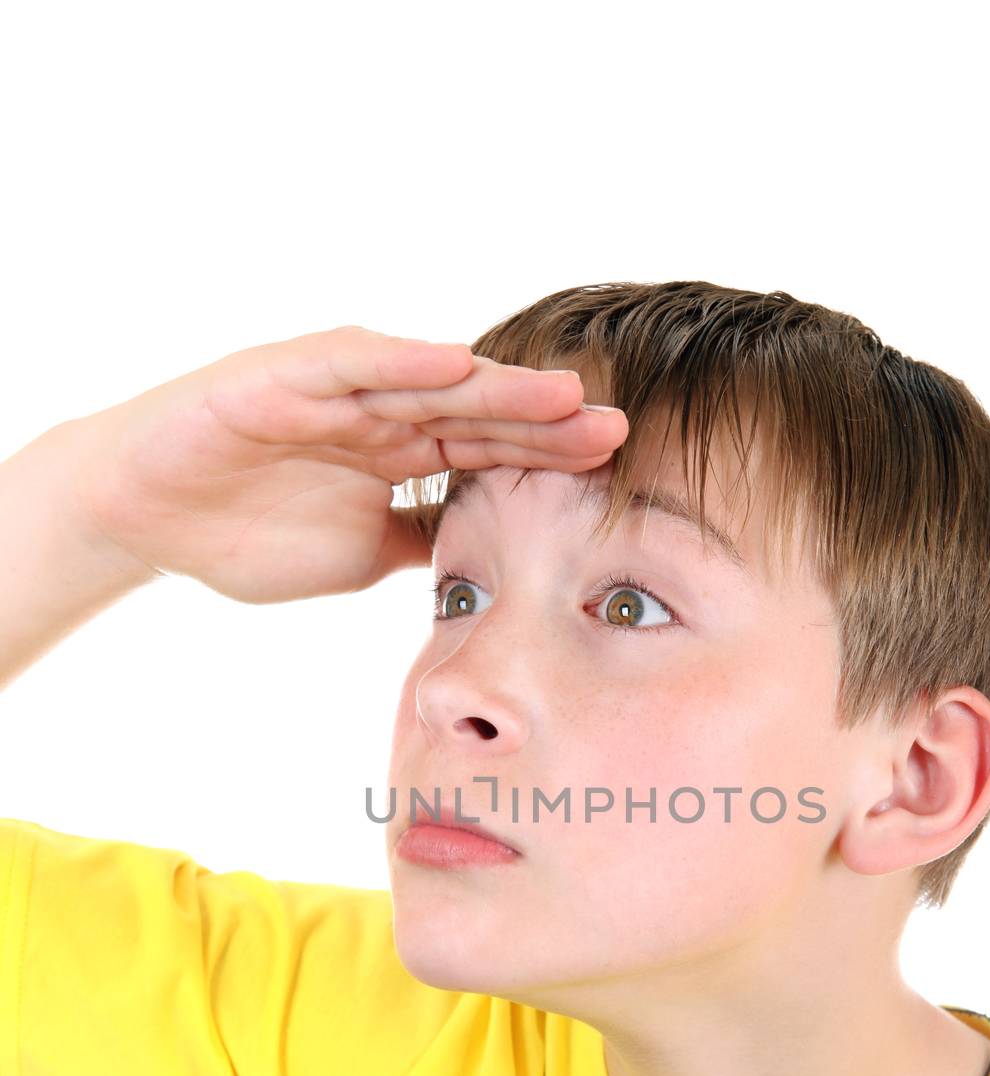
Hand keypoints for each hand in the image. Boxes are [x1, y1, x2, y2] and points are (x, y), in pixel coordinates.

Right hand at [58, 325, 627, 603]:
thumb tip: (485, 571)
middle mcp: (377, 415)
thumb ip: (418, 548)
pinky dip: (398, 363)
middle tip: (616, 426)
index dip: (547, 457)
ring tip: (558, 393)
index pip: (487, 452)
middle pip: (475, 413)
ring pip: (425, 383)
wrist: (146, 516)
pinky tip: (452, 363)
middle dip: (543, 421)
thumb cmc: (245, 531)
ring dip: (492, 386)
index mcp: (397, 455)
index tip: (615, 467)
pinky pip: (348, 365)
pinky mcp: (281, 378)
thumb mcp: (359, 557)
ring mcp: (333, 392)